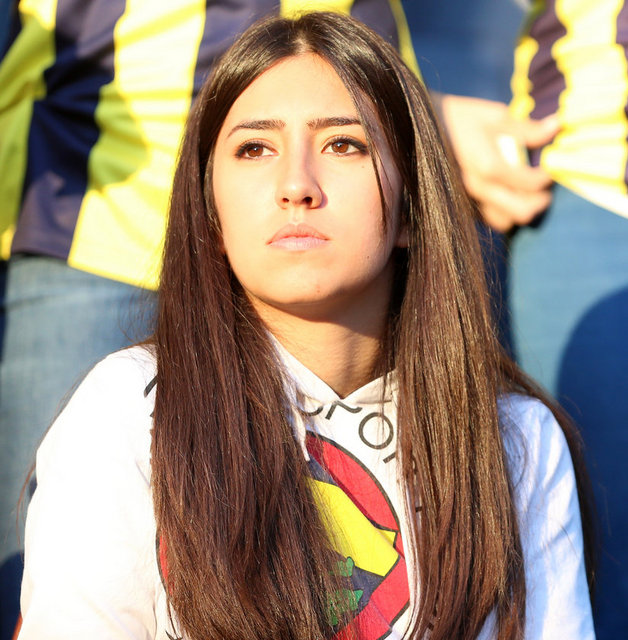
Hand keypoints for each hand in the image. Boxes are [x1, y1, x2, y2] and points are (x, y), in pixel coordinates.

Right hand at [431, 93, 558, 231]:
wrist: (419, 131)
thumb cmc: (459, 118)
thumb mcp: (494, 115)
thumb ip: (525, 128)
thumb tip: (556, 127)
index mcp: (488, 165)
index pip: (531, 183)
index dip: (547, 175)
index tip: (547, 164)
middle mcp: (478, 189)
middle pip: (522, 212)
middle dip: (539, 201)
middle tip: (542, 187)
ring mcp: (468, 201)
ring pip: (505, 222)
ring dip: (520, 209)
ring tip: (523, 192)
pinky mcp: (461, 206)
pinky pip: (488, 219)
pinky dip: (502, 211)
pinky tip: (504, 193)